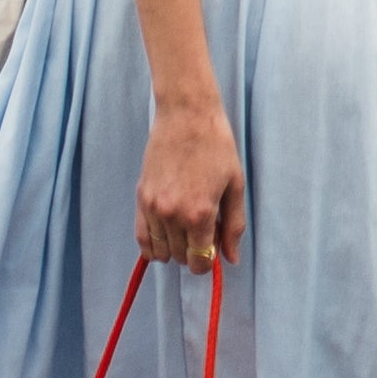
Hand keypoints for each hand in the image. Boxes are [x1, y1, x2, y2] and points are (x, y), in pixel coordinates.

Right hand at [136, 94, 246, 270]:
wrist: (186, 115)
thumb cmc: (217, 146)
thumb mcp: (235, 186)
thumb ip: (233, 226)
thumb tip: (231, 259)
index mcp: (200, 214)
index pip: (199, 261)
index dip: (208, 261)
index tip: (212, 250)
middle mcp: (173, 215)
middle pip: (180, 257)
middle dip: (193, 253)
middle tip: (203, 231)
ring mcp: (153, 207)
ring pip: (160, 251)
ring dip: (174, 248)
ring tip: (185, 229)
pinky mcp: (141, 197)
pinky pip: (141, 237)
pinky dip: (152, 245)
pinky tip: (165, 236)